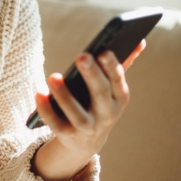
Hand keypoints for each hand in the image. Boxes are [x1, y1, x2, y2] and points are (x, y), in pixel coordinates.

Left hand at [31, 40, 145, 180]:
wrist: (87, 141)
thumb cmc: (99, 103)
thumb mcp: (113, 88)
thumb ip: (124, 63)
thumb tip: (140, 39)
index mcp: (119, 98)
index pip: (117, 82)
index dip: (112, 68)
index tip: (103, 51)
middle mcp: (106, 114)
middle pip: (99, 94)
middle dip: (92, 75)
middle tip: (81, 56)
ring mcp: (87, 127)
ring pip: (77, 113)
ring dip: (65, 95)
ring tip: (53, 76)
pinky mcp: (68, 135)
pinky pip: (56, 124)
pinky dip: (47, 110)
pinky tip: (39, 93)